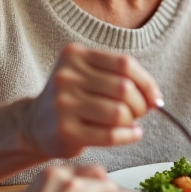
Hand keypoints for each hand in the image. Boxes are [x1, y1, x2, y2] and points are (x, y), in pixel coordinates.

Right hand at [24, 43, 162, 158]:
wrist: (36, 123)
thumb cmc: (74, 98)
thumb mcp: (89, 75)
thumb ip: (121, 78)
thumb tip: (155, 98)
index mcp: (74, 55)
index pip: (124, 64)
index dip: (147, 82)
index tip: (154, 97)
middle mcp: (66, 76)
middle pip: (124, 88)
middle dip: (141, 104)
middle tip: (140, 113)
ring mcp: (63, 104)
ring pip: (119, 112)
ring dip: (133, 121)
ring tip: (131, 123)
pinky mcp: (65, 131)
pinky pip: (110, 135)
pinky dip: (129, 136)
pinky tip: (132, 134)